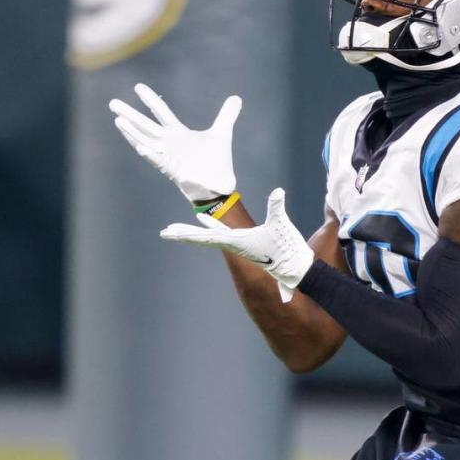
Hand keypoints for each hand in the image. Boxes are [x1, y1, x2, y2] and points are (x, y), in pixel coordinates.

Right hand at [109, 83, 241, 202]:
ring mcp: (170, 158)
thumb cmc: (216, 162)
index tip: (138, 86)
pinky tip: (140, 147)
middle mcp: (170, 144)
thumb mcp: (222, 134)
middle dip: (130, 114)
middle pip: (146, 126)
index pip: (161, 113)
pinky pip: (160, 162)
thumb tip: (236, 98)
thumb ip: (227, 115)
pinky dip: (151, 154)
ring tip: (118, 121)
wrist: (220, 186)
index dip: (150, 99)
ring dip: (133, 133)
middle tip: (112, 103)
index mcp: (179, 134)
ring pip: (146, 142)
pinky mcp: (175, 171)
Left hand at [160, 188, 313, 301]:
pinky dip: (210, 225)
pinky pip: (220, 232)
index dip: (187, 233)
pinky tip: (203, 219)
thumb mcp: (281, 225)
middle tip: (164, 232)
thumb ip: (277, 207)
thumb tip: (278, 192)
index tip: (170, 233)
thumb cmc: (287, 249)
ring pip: (209, 236)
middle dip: (183, 234)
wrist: (295, 267)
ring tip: (177, 227)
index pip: (206, 237)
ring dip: (193, 231)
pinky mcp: (244, 241)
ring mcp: (238, 243)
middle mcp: (233, 243)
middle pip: (202, 238)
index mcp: (236, 241)